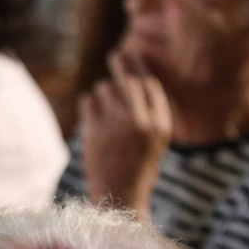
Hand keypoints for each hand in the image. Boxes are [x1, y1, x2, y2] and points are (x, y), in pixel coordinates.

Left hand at [78, 51, 171, 215]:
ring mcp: (117, 123)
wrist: (119, 195)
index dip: (141, 68)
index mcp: (160, 123)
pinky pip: (88, 100)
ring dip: (102, 95)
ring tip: (105, 117)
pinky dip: (89, 106)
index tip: (134, 56)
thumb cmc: (137, 166)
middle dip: (121, 62)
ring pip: (104, 88)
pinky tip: (93, 122)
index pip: (150, 84)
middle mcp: (141, 119)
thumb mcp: (154, 140)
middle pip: (128, 78)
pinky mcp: (95, 128)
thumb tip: (139, 77)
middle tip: (116, 54)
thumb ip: (150, 112)